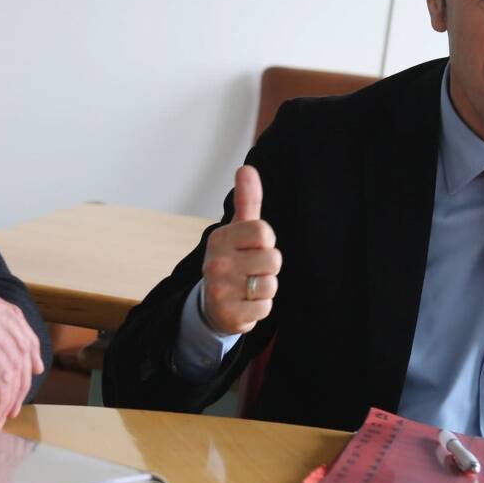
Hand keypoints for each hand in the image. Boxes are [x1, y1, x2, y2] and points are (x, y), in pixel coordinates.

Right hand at [0, 274, 44, 427]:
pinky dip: (2, 398)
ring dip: (12, 394)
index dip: (28, 344)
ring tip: (4, 414)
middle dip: (24, 376)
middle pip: (21, 344)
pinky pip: (2, 376)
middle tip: (18, 400)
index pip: (16, 320)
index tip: (33, 364)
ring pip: (15, 364)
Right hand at [200, 165, 281, 334]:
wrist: (211, 305)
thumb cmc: (232, 259)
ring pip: (270, 285)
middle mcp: (216, 262)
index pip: (264, 232)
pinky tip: (245, 303)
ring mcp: (221, 289)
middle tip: (251, 269)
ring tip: (247, 287)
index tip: (253, 247)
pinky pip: (265, 307)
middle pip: (273, 259)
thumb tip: (247, 168)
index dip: (265, 241)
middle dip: (268, 267)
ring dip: (265, 288)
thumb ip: (246, 200)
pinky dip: (259, 307)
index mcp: (220, 238)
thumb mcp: (237, 229)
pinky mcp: (229, 314)